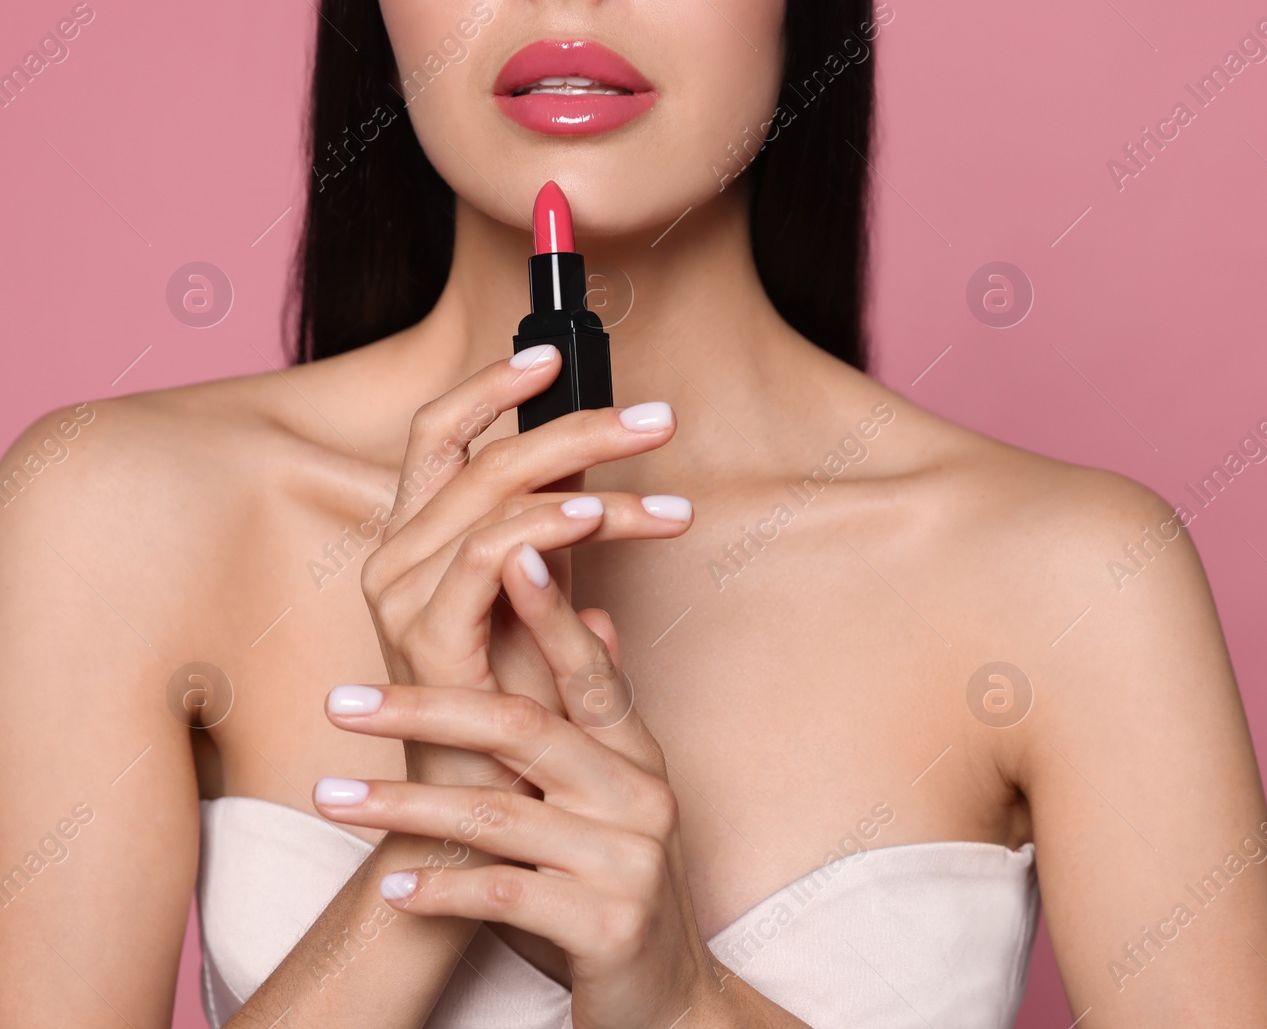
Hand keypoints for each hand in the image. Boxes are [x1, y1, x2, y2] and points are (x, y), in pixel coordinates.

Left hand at [318, 556, 733, 1028]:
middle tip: (341, 703)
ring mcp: (627, 862)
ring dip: (405, 807)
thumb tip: (592, 608)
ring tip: (330, 799)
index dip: (547, 611)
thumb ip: (601, 706)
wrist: (667, 999)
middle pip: (527, 731)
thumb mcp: (618, 792)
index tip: (497, 553)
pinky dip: (440, 890)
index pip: (589, 670)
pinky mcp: (607, 926)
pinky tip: (390, 887)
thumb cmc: (619, 885)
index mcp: (637, 756)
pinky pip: (503, 896)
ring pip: (500, 816)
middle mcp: (641, 796)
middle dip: (426, 711)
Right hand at [356, 346, 686, 786]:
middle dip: (579, 425)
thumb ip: (559, 544)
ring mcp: (403, 593)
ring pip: (499, 496)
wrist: (489, 815)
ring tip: (672, 507)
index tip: (556, 355)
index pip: (442, 435)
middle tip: (660, 421)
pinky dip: (554, 526)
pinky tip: (609, 520)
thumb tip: (602, 492)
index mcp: (419, 539)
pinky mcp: (424, 634)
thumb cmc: (519, 713)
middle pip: (484, 452)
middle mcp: (398, 555)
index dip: (492, 386)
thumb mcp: (545, 608)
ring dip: (594, 481)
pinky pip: (491, 553)